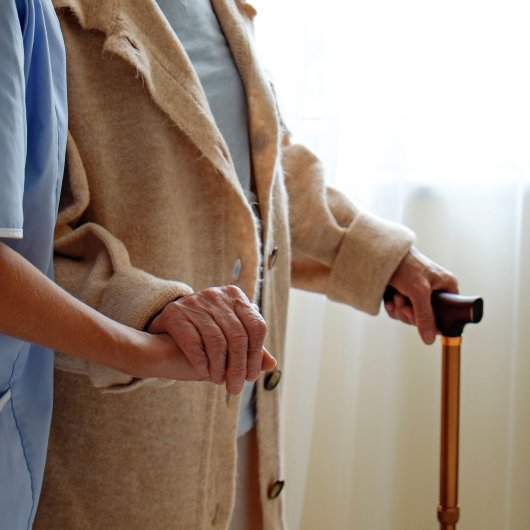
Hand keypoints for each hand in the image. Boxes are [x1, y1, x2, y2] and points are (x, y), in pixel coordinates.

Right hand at [147, 285, 275, 393]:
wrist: (162, 337)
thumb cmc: (203, 339)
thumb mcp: (230, 340)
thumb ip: (251, 349)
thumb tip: (272, 364)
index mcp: (234, 296)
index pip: (256, 325)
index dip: (256, 354)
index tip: (251, 376)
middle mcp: (215, 295)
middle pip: (237, 336)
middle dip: (238, 367)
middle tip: (235, 388)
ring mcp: (194, 302)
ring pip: (217, 341)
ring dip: (220, 368)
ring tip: (220, 382)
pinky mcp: (174, 314)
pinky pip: (194, 342)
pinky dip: (202, 361)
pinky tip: (204, 372)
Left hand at [384, 247, 458, 343]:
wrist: (382, 253)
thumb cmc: (405, 265)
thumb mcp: (418, 291)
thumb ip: (425, 316)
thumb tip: (430, 339)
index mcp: (447, 287)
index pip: (449, 315)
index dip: (434, 323)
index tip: (421, 322)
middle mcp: (436, 291)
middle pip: (427, 319)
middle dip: (411, 315)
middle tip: (404, 305)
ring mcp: (419, 294)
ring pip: (412, 317)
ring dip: (400, 311)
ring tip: (396, 296)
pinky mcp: (404, 295)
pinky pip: (400, 312)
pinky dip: (393, 309)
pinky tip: (389, 299)